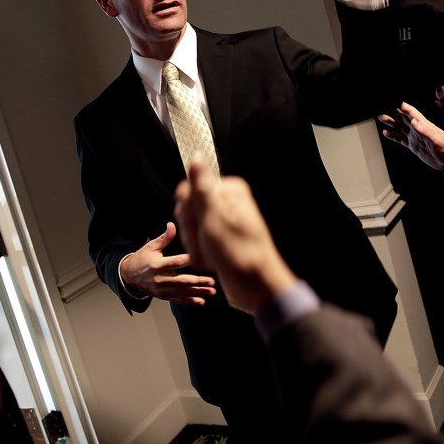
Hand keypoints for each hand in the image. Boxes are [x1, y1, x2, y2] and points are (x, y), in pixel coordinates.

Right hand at [119, 223, 215, 304]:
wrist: (129, 275)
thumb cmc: (142, 258)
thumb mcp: (151, 246)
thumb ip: (164, 238)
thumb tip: (172, 224)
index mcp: (157, 264)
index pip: (175, 262)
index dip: (188, 260)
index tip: (201, 257)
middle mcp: (160, 278)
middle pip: (181, 281)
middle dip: (197, 281)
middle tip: (211, 281)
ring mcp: (162, 289)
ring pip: (182, 292)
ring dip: (198, 292)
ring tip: (211, 291)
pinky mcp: (163, 296)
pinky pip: (178, 300)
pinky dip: (190, 301)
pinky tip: (202, 301)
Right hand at [174, 160, 296, 314]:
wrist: (256, 286)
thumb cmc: (240, 255)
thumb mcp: (215, 219)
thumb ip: (203, 188)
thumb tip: (197, 157)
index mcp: (229, 191)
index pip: (188, 190)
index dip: (187, 213)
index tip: (198, 228)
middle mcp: (227, 202)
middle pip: (188, 207)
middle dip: (191, 231)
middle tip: (205, 245)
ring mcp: (224, 220)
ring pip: (191, 225)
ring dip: (195, 244)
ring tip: (209, 257)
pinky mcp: (222, 236)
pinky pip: (199, 238)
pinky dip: (201, 251)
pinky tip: (211, 260)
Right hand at [378, 102, 443, 170]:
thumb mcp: (437, 140)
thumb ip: (425, 131)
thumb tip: (414, 122)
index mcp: (423, 125)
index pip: (410, 112)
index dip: (402, 106)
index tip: (392, 101)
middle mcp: (417, 129)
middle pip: (402, 117)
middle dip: (392, 112)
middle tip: (382, 108)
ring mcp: (414, 137)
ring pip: (399, 127)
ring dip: (391, 122)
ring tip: (381, 117)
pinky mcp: (413, 146)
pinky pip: (400, 139)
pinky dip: (393, 136)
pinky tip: (386, 133)